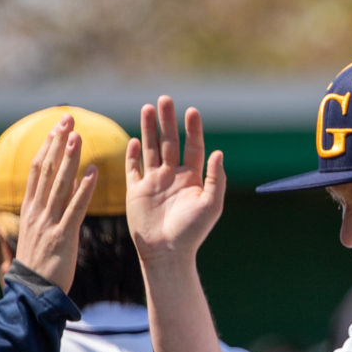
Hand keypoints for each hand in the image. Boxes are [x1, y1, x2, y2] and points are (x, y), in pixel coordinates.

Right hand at [9, 115, 98, 289]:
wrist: (32, 294)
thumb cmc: (39, 264)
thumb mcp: (40, 231)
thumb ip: (51, 207)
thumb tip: (66, 185)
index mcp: (30, 208)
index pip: (38, 169)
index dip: (48, 145)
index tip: (58, 126)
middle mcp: (36, 211)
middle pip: (46, 169)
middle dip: (57, 142)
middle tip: (68, 119)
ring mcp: (48, 223)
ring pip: (58, 184)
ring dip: (69, 158)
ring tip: (78, 136)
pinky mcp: (62, 236)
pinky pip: (74, 208)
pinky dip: (84, 189)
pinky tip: (93, 171)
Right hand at [127, 95, 227, 266]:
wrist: (167, 253)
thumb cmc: (192, 232)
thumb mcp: (211, 205)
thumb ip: (216, 178)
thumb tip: (219, 152)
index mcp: (192, 178)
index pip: (193, 147)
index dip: (192, 129)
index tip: (192, 111)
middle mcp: (173, 176)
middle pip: (170, 142)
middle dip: (168, 121)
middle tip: (165, 99)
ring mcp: (153, 182)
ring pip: (151, 149)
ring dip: (149, 129)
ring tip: (148, 108)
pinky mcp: (136, 191)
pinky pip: (133, 168)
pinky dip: (133, 154)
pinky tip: (135, 139)